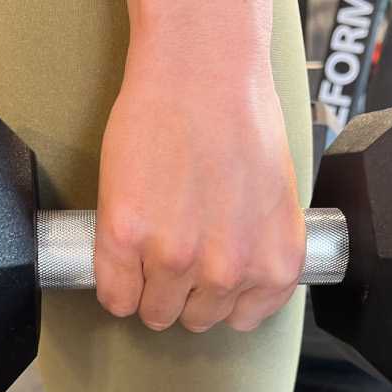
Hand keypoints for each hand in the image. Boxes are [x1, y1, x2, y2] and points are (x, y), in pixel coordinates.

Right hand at [95, 25, 304, 332]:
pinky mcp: (125, 238)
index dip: (220, 299)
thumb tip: (237, 275)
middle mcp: (226, 269)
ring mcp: (173, 256)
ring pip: (153, 312)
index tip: (207, 284)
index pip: (241, 319)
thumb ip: (258, 248)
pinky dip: (114, 286)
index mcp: (273, 263)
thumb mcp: (277, 200)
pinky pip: (113, 295)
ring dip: (148, 291)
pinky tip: (122, 260)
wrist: (202, 72)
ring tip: (147, 254)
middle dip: (184, 294)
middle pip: (195, 318)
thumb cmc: (243, 118)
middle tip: (174, 259)